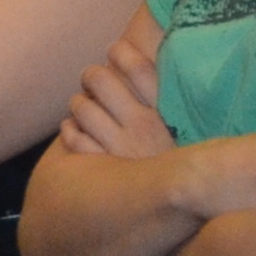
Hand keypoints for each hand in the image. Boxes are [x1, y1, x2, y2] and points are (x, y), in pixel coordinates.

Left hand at [58, 12, 170, 158]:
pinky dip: (71, 130)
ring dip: (79, 104)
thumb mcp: (184, 126)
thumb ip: (169, 95)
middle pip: (99, 79)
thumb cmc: (177, 161)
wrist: (183, 206)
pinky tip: (78, 131)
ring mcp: (120, 147)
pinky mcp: (100, 168)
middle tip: (94, 82)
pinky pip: (72, 136)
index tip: (115, 49)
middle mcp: (143, 126)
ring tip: (87, 109)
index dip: (120, 51)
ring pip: (81, 106)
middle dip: (92, 76)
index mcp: (166, 111)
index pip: (137, 65)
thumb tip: (154, 51)